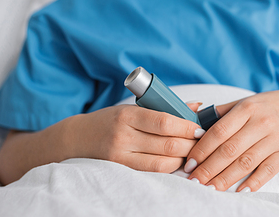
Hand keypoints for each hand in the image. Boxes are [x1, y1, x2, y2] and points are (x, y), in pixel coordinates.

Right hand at [70, 102, 205, 172]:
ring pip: (163, 161)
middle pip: (167, 143)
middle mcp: (124, 135)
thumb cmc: (110, 120)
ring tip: (192, 152)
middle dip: (190, 144)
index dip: (186, 127)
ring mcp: (121, 155)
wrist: (77, 138)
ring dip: (183, 158)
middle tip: (201, 142)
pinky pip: (153, 172)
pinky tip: (178, 162)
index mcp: (128, 115)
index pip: (164, 122)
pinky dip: (170, 167)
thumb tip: (197, 106)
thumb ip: (164, 108)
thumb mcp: (133, 108)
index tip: (199, 128)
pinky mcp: (121, 169)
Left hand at [184, 88, 278, 191]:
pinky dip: (254, 182)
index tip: (189, 163)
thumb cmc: (268, 106)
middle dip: (209, 168)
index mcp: (247, 108)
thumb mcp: (245, 102)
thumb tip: (194, 124)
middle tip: (194, 181)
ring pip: (246, 162)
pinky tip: (239, 191)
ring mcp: (276, 138)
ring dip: (226, 179)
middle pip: (230, 150)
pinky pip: (268, 170)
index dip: (202, 149)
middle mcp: (261, 122)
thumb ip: (221, 113)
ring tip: (210, 189)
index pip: (219, 132)